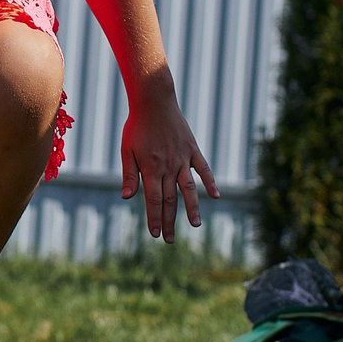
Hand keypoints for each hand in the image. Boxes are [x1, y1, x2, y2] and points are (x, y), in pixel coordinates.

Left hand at [121, 87, 217, 239]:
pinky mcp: (192, 150)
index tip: (155, 234)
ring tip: (195, 225)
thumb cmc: (136, 126)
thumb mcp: (127, 150)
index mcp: (150, 168)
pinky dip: (210, 182)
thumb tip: (126, 198)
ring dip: (191, 208)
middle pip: (169, 200)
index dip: (154, 219)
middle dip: (169, 221)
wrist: (154, 101)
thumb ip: (128, 175)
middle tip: (170, 240)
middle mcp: (168, 166)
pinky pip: (203, 169)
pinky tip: (215, 196)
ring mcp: (182, 159)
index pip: (152, 200)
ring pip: (188, 189)